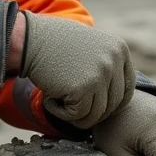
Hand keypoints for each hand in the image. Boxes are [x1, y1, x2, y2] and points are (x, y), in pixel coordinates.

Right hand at [19, 11, 135, 129]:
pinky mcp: (83, 88)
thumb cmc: (57, 46)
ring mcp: (100, 74)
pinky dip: (61, 113)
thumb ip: (109, 67)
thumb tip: (119, 101)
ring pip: (96, 115)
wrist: (30, 40)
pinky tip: (50, 98)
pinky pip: (78, 116)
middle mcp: (114, 61)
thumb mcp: (93, 48)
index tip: (90, 105)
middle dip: (91, 111)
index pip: (126, 92)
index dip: (109, 105)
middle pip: (113, 106)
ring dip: (76, 114)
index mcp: (120, 50)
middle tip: (69, 103)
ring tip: (59, 99)